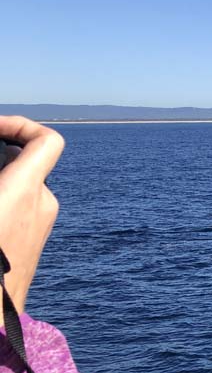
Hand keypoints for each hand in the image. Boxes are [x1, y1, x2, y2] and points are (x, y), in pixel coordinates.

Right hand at [0, 117, 63, 312]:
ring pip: (17, 191)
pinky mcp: (30, 247)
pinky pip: (15, 212)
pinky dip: (0, 205)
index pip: (47, 141)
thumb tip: (1, 176)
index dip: (22, 125)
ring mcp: (38, 229)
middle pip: (24, 165)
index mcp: (24, 191)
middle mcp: (40, 206)